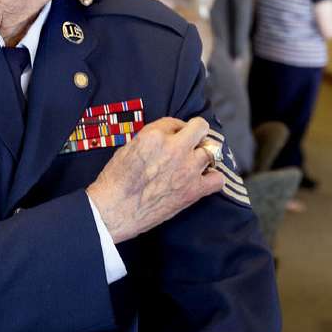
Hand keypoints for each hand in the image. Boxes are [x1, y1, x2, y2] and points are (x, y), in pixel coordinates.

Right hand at [86, 117, 223, 242]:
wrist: (114, 210)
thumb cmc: (115, 181)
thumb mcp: (128, 147)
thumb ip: (150, 139)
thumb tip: (166, 138)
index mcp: (155, 135)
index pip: (176, 122)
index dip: (176, 130)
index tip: (174, 138)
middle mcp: (174, 148)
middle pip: (201, 128)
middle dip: (197, 134)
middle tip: (192, 144)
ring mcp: (187, 169)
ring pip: (211, 152)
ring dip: (204, 156)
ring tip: (196, 164)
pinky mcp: (192, 190)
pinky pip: (217, 179)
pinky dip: (213, 179)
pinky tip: (204, 180)